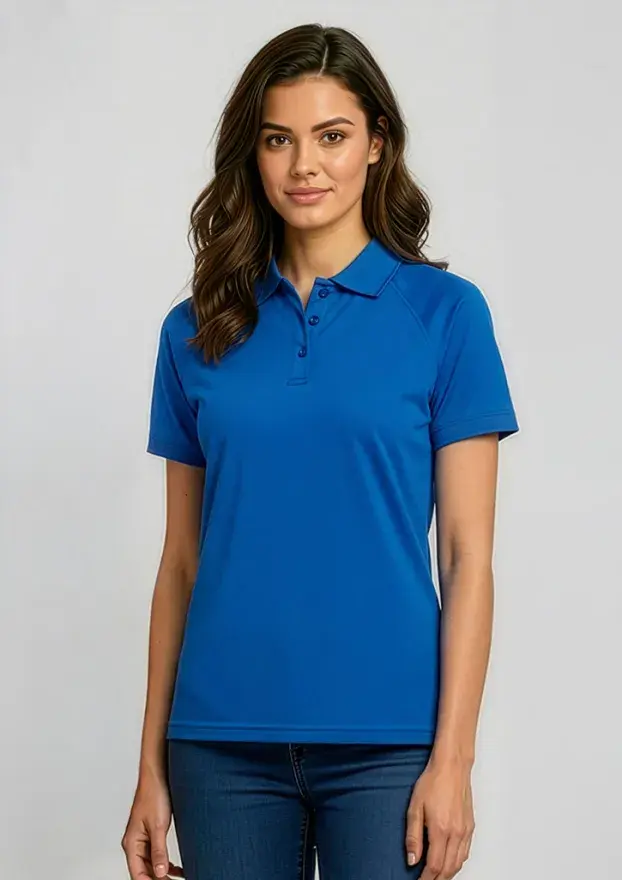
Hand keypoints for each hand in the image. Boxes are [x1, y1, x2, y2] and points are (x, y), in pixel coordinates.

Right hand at [121, 774, 183, 878]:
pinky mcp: (151, 833)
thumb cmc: (153, 795)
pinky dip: (165, 863)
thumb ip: (159, 850)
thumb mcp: (158, 825)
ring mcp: (142, 839)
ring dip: (162, 873)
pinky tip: (177, 870)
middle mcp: (135, 843)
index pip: (137, 874)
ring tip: (177, 879)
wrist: (157, 775)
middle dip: (158, 879)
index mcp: (131, 843)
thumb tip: (159, 873)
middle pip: (144, 871)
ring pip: (151, 864)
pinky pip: (156, 855)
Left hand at [405, 756, 474, 878]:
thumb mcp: (415, 807)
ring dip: (448, 873)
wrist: (452, 766)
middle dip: (437, 879)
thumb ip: (413, 836)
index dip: (426, 879)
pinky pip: (465, 852)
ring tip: (436, 876)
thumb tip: (412, 859)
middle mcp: (456, 833)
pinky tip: (450, 862)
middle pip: (448, 869)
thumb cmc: (433, 782)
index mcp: (440, 829)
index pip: (434, 866)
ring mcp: (465, 830)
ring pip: (459, 863)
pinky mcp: (471, 826)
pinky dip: (457, 862)